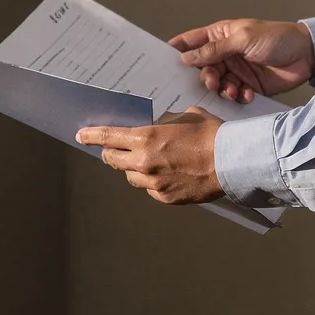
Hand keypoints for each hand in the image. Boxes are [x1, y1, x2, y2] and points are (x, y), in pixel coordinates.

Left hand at [77, 108, 224, 204]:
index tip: (81, 136)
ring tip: (148, 162)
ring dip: (133, 169)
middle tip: (113, 150)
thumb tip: (155, 128)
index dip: (91, 136)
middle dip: (111, 153)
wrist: (233, 160)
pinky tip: (166, 174)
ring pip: (130, 177)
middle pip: (113, 160)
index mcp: (146, 138)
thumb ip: (163, 124)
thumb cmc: (211, 134)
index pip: (108, 137)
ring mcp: (154, 182)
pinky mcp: (166, 197)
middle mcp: (145, 162)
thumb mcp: (184, 116)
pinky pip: (150, 189)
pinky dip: (152, 182)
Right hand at [167, 19, 314, 104]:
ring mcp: (236, 71)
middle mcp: (224, 54)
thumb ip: (215, 50)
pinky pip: (233, 95)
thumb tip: (186, 58)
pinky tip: (247, 95)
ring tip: (233, 90)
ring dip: (222, 89)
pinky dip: (238, 97)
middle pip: (201, 69)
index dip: (176, 51)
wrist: (306, 55)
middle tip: (212, 82)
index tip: (162, 64)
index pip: (191, 42)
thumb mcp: (243, 39)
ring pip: (216, 84)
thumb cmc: (276, 38)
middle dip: (204, 77)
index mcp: (220, 36)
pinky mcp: (247, 86)